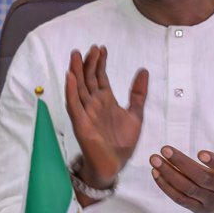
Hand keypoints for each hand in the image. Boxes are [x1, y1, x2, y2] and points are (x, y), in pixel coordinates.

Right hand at [64, 45, 147, 189]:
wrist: (114, 165)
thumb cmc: (122, 143)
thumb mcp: (135, 114)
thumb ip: (138, 93)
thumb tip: (143, 70)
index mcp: (105, 100)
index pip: (100, 77)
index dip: (100, 63)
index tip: (101, 48)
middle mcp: (93, 103)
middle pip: (88, 79)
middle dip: (89, 63)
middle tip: (91, 48)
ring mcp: (85, 112)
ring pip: (79, 88)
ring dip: (76, 71)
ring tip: (76, 55)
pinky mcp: (80, 123)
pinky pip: (74, 105)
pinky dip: (71, 91)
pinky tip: (70, 77)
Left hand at [150, 111, 213, 212]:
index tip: (200, 152)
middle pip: (201, 179)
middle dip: (182, 164)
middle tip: (164, 149)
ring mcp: (210, 201)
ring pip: (188, 189)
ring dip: (169, 174)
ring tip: (154, 159)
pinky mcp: (197, 208)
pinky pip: (180, 199)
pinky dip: (166, 187)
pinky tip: (155, 172)